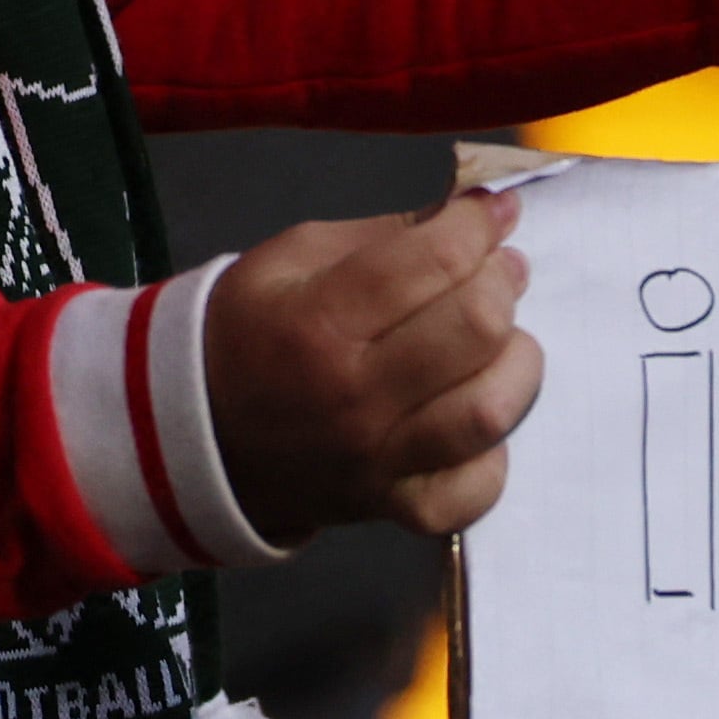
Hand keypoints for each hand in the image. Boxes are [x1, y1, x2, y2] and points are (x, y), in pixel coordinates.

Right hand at [201, 192, 543, 545]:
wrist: (202, 435)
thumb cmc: (251, 332)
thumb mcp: (291, 260)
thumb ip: (384, 235)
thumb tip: (469, 214)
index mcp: (319, 322)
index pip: (431, 261)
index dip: (478, 224)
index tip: (494, 210)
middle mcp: (356, 397)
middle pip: (477, 328)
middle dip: (502, 283)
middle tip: (498, 271)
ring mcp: (382, 461)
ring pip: (493, 411)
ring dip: (516, 362)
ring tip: (502, 340)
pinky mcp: (401, 508)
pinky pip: (481, 487)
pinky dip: (496, 451)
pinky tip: (472, 412)